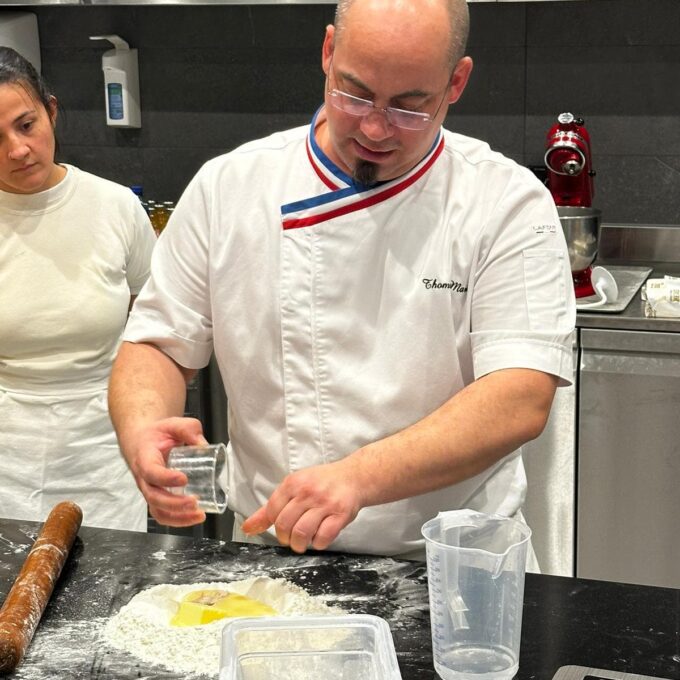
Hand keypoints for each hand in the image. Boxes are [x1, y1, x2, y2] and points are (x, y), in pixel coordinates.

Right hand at [126, 417, 208, 526]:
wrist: (142, 441)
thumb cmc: (157, 434)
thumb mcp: (172, 424)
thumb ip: (189, 429)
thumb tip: (204, 445)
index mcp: (144, 458)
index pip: (151, 472)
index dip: (165, 478)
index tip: (183, 478)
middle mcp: (144, 478)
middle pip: (153, 497)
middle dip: (174, 503)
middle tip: (194, 501)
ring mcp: (149, 490)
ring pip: (157, 510)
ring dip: (178, 517)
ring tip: (198, 514)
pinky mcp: (157, 498)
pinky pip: (163, 515)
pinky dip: (178, 521)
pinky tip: (195, 518)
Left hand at [241, 460, 363, 552]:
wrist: (354, 477)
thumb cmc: (322, 483)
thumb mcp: (294, 487)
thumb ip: (270, 508)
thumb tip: (247, 528)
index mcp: (293, 483)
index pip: (272, 512)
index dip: (274, 525)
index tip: (282, 528)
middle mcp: (307, 492)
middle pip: (285, 525)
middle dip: (285, 539)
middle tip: (291, 539)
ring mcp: (324, 503)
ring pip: (302, 533)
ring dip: (299, 544)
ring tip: (303, 542)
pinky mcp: (340, 514)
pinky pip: (323, 537)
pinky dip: (318, 543)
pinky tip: (319, 537)